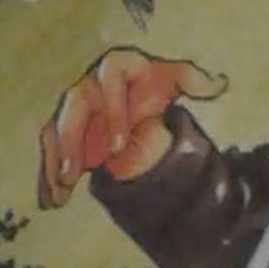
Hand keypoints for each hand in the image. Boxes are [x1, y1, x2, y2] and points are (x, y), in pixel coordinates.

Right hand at [37, 49, 226, 208]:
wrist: (133, 98)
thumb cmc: (153, 85)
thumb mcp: (174, 78)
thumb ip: (194, 79)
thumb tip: (219, 83)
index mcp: (115, 66)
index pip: (108, 83)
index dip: (112, 115)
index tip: (119, 148)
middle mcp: (88, 84)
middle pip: (73, 109)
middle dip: (71, 142)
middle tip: (75, 173)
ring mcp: (71, 107)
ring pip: (56, 131)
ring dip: (56, 161)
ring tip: (62, 190)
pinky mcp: (62, 130)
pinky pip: (51, 151)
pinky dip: (48, 176)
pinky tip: (52, 201)